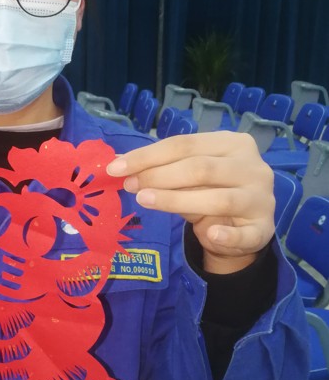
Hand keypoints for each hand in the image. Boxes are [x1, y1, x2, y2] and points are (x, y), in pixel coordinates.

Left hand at [106, 132, 274, 273]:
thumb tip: (120, 163)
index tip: (116, 167)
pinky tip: (209, 234)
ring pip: (218, 199)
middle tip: (129, 186)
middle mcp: (252, 167)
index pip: (185, 144)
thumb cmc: (212, 191)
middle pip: (200, 168)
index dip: (147, 156)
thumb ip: (162, 168)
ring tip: (145, 201)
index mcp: (233, 144)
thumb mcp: (188, 176)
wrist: (245, 226)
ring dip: (177, 200)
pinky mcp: (264, 228)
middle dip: (158, 176)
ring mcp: (261, 198)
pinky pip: (244, 234)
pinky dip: (226, 235)